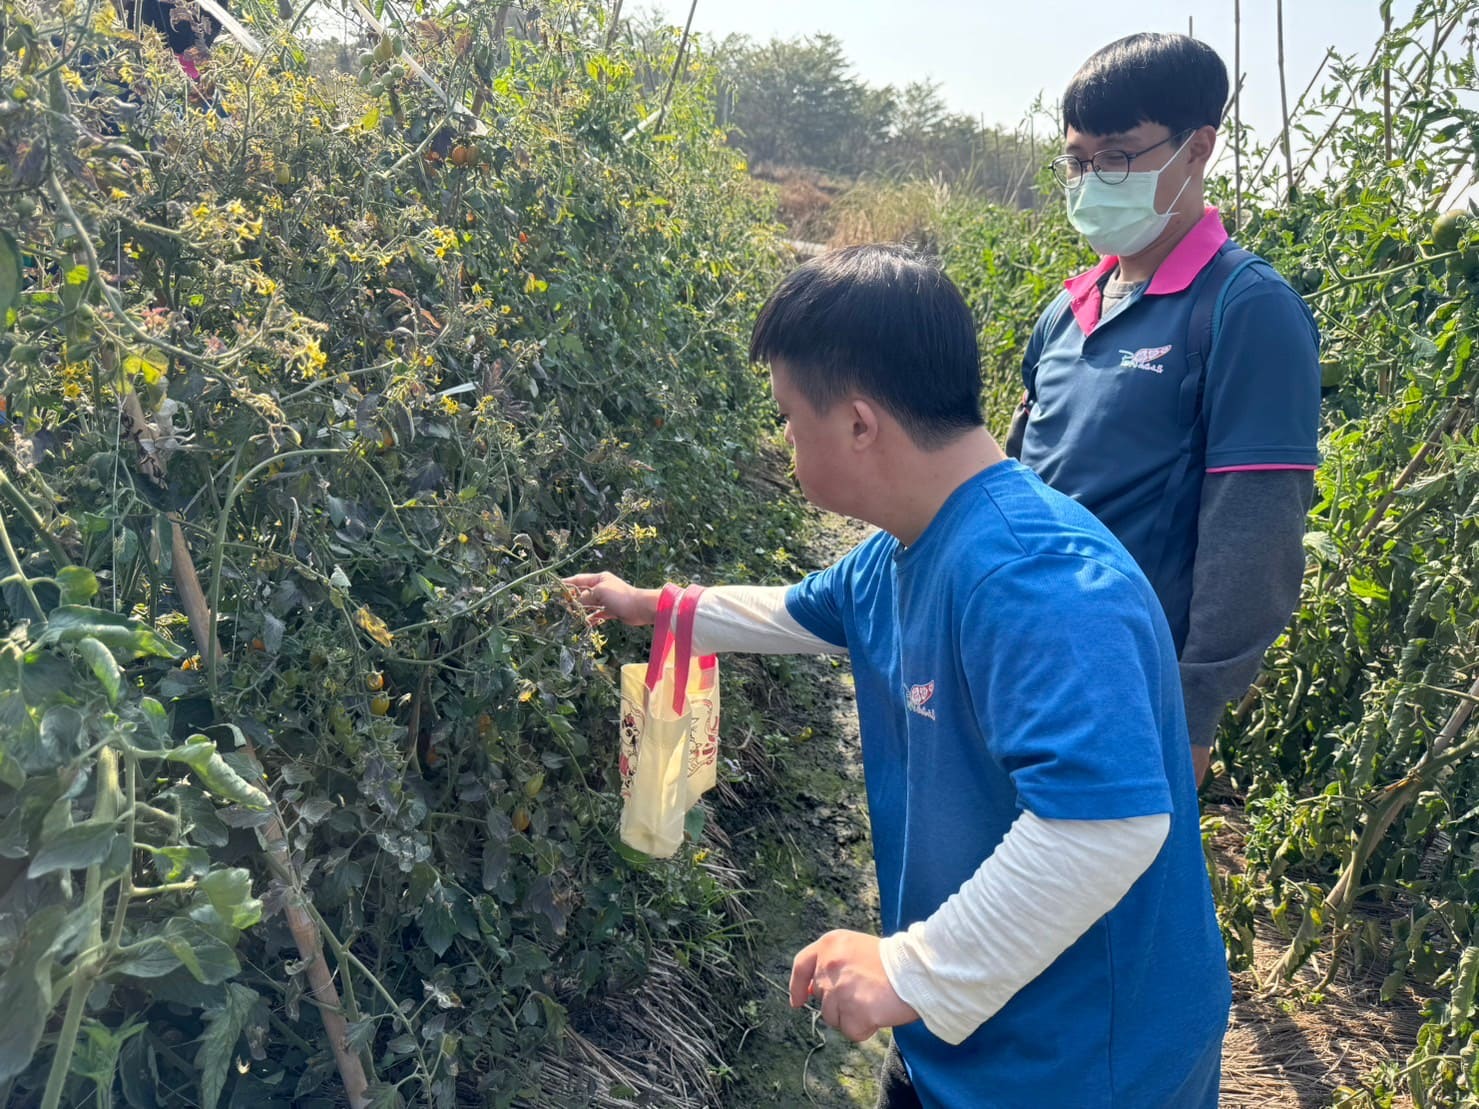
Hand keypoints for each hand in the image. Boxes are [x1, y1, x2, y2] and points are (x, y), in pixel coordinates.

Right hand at [562, 572, 659, 625]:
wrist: (639, 608)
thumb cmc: (620, 596)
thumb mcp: (599, 592)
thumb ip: (586, 596)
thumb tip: (577, 601)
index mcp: (599, 579)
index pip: (579, 579)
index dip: (567, 584)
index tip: (556, 588)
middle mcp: (602, 587)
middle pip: (583, 592)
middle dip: (573, 598)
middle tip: (563, 605)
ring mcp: (607, 599)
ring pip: (590, 604)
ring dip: (582, 609)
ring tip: (573, 615)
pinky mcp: (612, 611)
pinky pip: (598, 614)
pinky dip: (592, 618)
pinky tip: (586, 622)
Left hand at [789, 929, 919, 1041]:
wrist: (918, 969)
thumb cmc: (893, 961)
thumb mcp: (856, 949)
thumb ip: (832, 964)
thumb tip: (808, 993)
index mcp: (830, 944)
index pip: (801, 965)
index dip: (797, 986)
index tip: (797, 1001)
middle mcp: (829, 965)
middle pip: (821, 998)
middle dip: (839, 1002)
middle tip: (865, 993)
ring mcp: (839, 989)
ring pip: (833, 1018)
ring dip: (852, 1016)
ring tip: (874, 1001)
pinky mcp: (853, 1012)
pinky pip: (851, 1031)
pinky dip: (864, 1029)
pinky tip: (879, 1013)